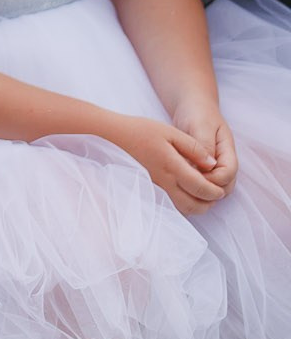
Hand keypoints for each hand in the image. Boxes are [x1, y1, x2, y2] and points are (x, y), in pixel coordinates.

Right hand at [107, 112, 226, 214]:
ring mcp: (156, 186)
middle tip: (215, 194)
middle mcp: (165, 181)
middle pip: (192, 205)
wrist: (117, 134)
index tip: (221, 188)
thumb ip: (194, 148)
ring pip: (181, 208)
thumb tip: (212, 164)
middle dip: (208, 203)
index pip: (200, 188)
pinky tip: (187, 191)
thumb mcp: (172, 132)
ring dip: (196, 206)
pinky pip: (171, 203)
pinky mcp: (152, 186)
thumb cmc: (144, 130)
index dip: (215, 192)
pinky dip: (184, 203)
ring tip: (203, 194)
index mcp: (172, 166)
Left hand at [171, 99, 237, 194]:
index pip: (228, 176)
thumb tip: (207, 168)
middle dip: (206, 190)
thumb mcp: (200, 125)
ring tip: (178, 180)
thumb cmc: (197, 113)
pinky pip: (200, 183)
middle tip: (183, 182)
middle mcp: (223, 163)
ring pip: (212, 189)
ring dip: (198, 190)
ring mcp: (213, 167)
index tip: (193, 175)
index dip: (212, 180)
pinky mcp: (201, 169)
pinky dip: (191, 185)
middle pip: (223, 187)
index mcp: (227, 152)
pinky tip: (175, 179)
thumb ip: (204, 145)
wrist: (191, 105)